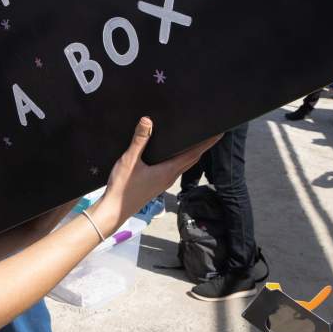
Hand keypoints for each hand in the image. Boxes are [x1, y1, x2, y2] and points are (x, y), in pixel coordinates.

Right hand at [92, 118, 217, 231]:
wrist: (114, 211)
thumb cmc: (123, 187)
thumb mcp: (129, 160)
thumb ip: (139, 140)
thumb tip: (148, 120)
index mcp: (168, 171)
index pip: (193, 154)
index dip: (207, 143)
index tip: (219, 134)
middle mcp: (170, 177)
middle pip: (192, 159)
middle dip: (203, 146)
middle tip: (211, 133)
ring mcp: (164, 182)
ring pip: (184, 164)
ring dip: (192, 152)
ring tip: (196, 140)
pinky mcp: (158, 184)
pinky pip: (175, 168)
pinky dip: (180, 158)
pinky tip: (173, 153)